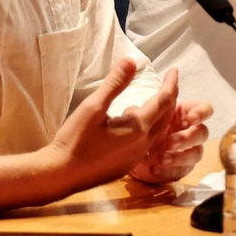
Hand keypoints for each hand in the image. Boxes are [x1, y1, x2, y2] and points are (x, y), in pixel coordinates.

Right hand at [45, 61, 177, 196]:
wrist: (60, 175)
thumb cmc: (75, 139)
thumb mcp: (93, 107)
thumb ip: (115, 84)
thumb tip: (132, 61)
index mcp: (138, 128)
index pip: (164, 100)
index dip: (171, 83)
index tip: (174, 70)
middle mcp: (144, 144)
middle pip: (166, 116)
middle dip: (169, 98)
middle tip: (168, 82)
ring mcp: (136, 158)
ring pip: (157, 131)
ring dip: (158, 114)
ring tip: (150, 101)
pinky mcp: (127, 166)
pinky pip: (147, 143)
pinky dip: (148, 128)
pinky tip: (133, 124)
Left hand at [130, 98, 212, 184]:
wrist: (133, 153)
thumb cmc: (144, 127)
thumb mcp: (143, 116)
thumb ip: (148, 108)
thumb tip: (150, 101)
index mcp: (184, 113)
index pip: (204, 108)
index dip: (202, 112)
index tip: (191, 118)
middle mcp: (191, 131)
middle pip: (203, 132)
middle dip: (187, 138)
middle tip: (170, 143)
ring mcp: (190, 151)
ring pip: (197, 153)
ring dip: (180, 157)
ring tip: (161, 159)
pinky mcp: (183, 168)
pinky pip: (181, 171)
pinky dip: (168, 171)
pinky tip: (154, 170)